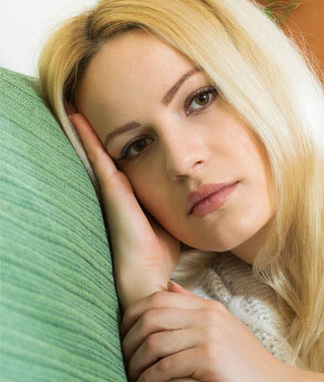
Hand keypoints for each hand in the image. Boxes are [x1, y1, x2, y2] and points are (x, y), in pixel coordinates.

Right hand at [68, 110, 179, 309]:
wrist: (148, 277)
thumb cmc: (159, 254)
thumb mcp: (169, 221)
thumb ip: (172, 206)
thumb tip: (189, 197)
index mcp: (132, 196)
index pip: (125, 164)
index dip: (121, 144)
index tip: (118, 122)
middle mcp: (119, 191)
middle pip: (107, 154)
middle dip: (99, 132)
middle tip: (85, 105)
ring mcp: (113, 191)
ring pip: (99, 153)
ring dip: (87, 130)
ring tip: (75, 104)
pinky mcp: (113, 193)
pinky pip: (98, 158)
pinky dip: (88, 138)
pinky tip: (78, 118)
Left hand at [120, 282, 286, 381]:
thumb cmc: (247, 364)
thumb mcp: (224, 328)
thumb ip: (196, 308)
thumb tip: (169, 286)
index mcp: (209, 307)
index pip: (158, 299)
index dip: (131, 316)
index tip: (122, 336)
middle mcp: (208, 316)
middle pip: (150, 318)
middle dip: (128, 340)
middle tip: (120, 359)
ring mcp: (209, 335)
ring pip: (153, 343)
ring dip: (134, 363)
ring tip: (129, 376)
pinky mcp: (209, 358)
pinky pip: (165, 366)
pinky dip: (147, 379)